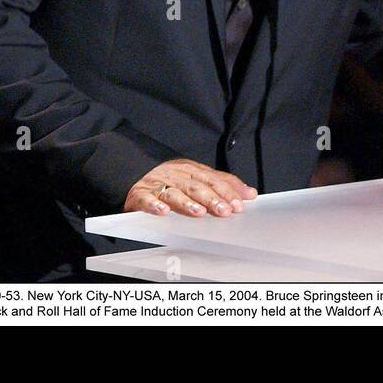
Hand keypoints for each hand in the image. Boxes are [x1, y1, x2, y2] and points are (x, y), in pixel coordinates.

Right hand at [124, 159, 257, 216]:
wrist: (133, 171)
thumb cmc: (169, 179)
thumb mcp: (196, 177)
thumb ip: (223, 185)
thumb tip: (250, 193)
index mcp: (191, 170)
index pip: (213, 179)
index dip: (227, 190)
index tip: (240, 203)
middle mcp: (176, 175)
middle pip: (196, 187)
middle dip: (212, 198)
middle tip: (225, 211)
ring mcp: (158, 184)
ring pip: (174, 193)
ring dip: (187, 202)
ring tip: (199, 212)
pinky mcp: (140, 194)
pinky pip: (147, 199)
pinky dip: (154, 205)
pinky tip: (163, 211)